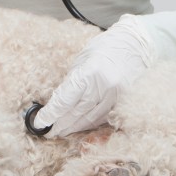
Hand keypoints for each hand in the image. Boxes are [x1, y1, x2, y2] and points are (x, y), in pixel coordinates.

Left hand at [34, 15, 154, 136]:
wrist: (136, 44)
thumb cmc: (106, 47)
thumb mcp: (82, 60)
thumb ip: (72, 81)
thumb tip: (58, 101)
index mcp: (90, 72)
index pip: (65, 100)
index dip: (50, 114)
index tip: (40, 122)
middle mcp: (103, 86)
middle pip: (76, 113)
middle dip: (60, 124)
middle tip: (48, 131)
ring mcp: (116, 96)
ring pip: (90, 119)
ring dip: (73, 128)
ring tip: (61, 131)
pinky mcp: (124, 102)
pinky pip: (103, 118)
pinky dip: (89, 124)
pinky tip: (79, 126)